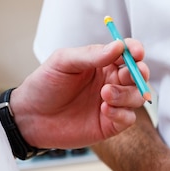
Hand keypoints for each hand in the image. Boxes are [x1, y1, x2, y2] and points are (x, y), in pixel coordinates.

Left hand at [9, 39, 149, 149]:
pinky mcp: (111, 124)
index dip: (135, 51)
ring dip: (126, 94)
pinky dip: (121, 113)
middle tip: (127, 74)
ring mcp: (113, 104)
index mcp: (102, 63)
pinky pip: (129, 118)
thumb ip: (91, 54)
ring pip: (137, 97)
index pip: (128, 54)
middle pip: (139, 75)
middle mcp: (111, 82)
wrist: (30, 118)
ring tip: (104, 94)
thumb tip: (118, 46)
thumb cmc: (44, 86)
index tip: (136, 52)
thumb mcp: (63, 62)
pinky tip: (104, 110)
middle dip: (139, 74)